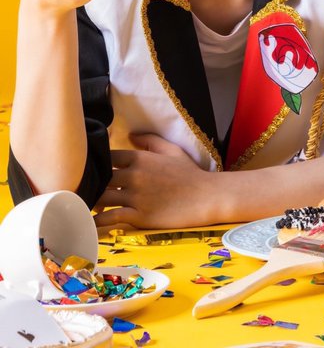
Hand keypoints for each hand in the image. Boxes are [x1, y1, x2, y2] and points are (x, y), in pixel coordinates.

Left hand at [95, 135, 215, 229]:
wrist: (204, 197)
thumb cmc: (189, 173)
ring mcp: (136, 196)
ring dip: (93, 202)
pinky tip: (92, 222)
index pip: (108, 157)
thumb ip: (150, 140)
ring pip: (102, 198)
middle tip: (86, 189)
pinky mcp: (139, 216)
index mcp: (140, 158)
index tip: (96, 169)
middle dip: (93, 183)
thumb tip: (131, 134)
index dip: (100, 163)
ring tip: (87, 205)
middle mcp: (135, 175)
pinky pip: (111, 218)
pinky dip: (99, 221)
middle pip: (101, 178)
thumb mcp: (171, 150)